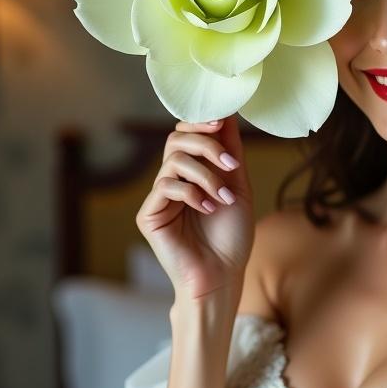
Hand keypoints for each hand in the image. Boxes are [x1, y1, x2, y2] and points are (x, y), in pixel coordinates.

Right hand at [135, 116, 253, 302]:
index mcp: (192, 172)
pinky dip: (192, 193)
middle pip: (176, 140)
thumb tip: (227, 112)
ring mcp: (159, 198)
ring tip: (223, 197)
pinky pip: (166, 186)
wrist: (223, 275)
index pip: (185, 134)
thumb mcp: (237, 186)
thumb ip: (230, 152)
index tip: (222, 122)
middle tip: (229, 162)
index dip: (201, 123)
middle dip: (205, 144)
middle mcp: (172, 181)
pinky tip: (209, 208)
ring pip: (173, 162)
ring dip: (206, 175)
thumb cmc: (232, 236)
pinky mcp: (149, 215)